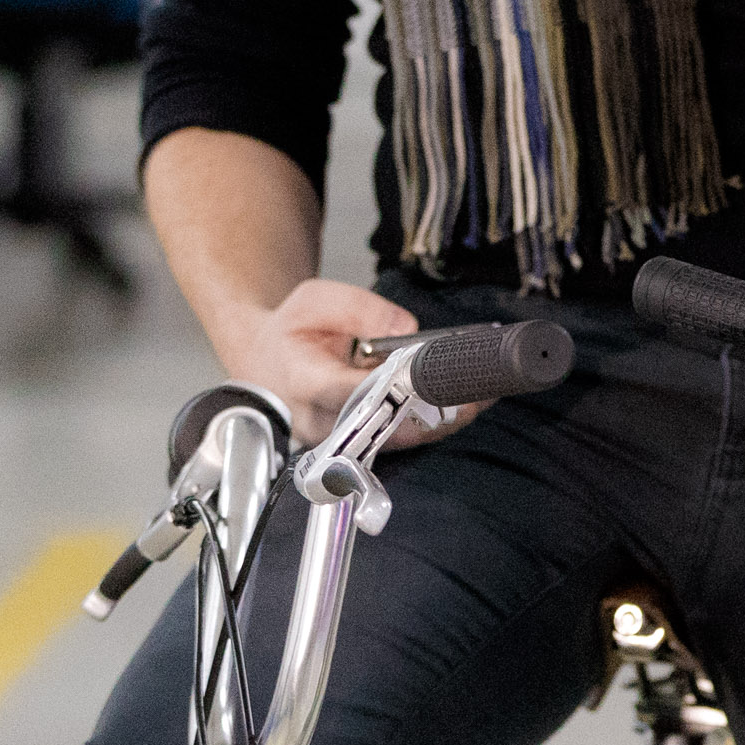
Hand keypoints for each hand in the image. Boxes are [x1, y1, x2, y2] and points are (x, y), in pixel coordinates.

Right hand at [230, 277, 471, 449]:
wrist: (264, 360)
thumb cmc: (291, 331)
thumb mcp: (316, 299)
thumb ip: (360, 309)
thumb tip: (407, 329)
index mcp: (304, 381)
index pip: (352, 392)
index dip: (396, 389)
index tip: (433, 379)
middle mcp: (318, 420)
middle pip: (380, 429)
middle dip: (432, 415)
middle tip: (476, 396)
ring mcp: (334, 439)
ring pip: (392, 442)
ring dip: (438, 423)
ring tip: (480, 399)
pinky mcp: (349, 444)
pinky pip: (393, 441)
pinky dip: (427, 424)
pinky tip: (459, 405)